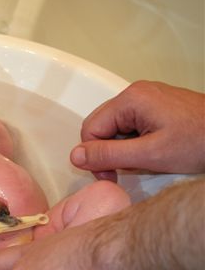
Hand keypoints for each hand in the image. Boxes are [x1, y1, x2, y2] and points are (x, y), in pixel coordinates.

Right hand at [70, 81, 204, 180]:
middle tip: (123, 173)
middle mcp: (136, 94)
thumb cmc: (203, 142)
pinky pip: (132, 126)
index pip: (90, 128)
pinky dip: (136, 143)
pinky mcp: (158, 107)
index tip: (108, 176)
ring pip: (116, 128)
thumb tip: (76, 156)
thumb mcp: (150, 155)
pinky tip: (153, 154)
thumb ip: (109, 155)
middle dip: (108, 152)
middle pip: (101, 126)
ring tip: (146, 162)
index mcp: (131, 99)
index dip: (94, 156)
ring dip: (123, 149)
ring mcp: (148, 99)